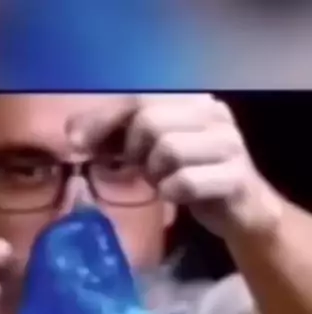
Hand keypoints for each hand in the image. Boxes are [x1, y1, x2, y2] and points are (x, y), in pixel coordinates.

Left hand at [68, 94, 281, 239]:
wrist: (241, 213)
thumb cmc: (192, 180)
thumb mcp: (152, 154)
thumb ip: (119, 138)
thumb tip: (73, 134)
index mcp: (192, 101)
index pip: (137, 98)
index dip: (103, 119)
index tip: (75, 142)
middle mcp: (213, 114)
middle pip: (150, 122)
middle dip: (135, 151)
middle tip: (144, 170)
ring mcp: (228, 144)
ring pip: (168, 150)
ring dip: (156, 174)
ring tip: (165, 182)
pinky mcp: (235, 177)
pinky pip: (185, 182)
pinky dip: (172, 193)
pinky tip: (177, 197)